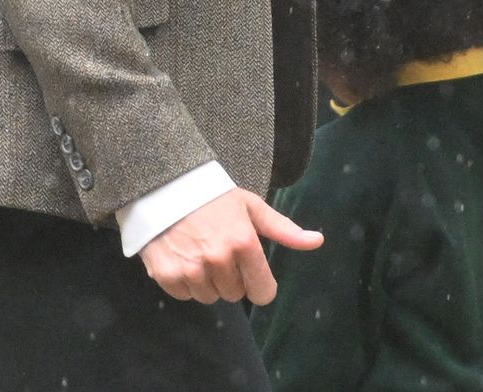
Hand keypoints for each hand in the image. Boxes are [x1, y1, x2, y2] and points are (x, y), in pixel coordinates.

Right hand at [139, 186, 321, 305]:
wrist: (165, 185)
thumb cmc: (213, 196)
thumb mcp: (251, 207)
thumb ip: (283, 229)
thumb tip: (317, 241)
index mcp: (243, 243)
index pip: (263, 292)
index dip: (260, 285)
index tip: (251, 272)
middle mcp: (218, 259)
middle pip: (235, 295)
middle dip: (231, 277)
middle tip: (219, 250)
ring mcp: (191, 269)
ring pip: (210, 297)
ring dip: (207, 281)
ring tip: (199, 251)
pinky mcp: (167, 275)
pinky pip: (185, 296)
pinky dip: (185, 281)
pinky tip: (182, 256)